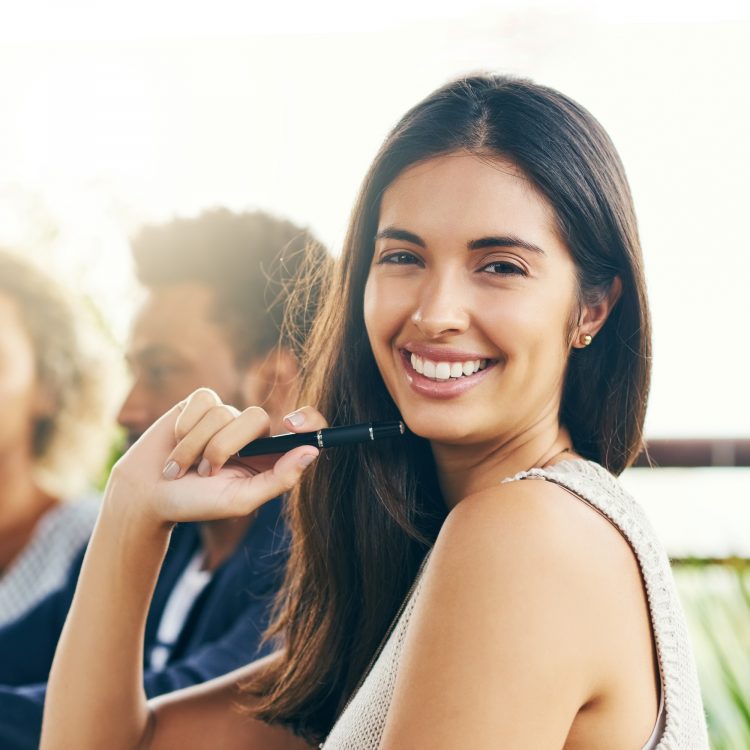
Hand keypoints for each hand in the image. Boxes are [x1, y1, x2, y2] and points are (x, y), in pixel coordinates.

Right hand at [106, 388, 324, 526]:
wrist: (146, 494)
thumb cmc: (195, 503)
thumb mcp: (240, 500)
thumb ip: (278, 479)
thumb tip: (311, 452)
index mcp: (270, 456)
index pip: (304, 428)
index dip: (308, 420)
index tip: (292, 425)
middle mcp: (251, 433)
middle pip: (256, 418)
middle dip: (223, 447)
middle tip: (204, 472)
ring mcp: (225, 415)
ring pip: (223, 412)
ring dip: (195, 445)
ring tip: (182, 467)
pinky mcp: (199, 403)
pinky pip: (203, 400)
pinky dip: (184, 426)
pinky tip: (175, 442)